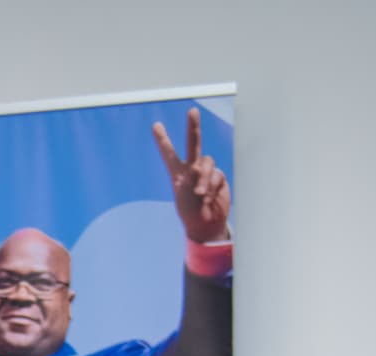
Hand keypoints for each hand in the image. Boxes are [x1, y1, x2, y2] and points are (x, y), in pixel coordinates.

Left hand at [151, 108, 230, 244]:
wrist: (206, 224)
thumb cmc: (190, 213)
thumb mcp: (185, 196)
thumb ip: (193, 179)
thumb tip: (203, 167)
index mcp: (177, 173)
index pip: (169, 153)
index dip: (163, 140)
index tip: (156, 126)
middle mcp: (192, 168)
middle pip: (193, 143)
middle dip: (193, 126)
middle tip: (193, 111)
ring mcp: (206, 172)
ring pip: (208, 162)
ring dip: (204, 177)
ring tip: (200, 193)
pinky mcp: (219, 177)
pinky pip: (217, 175)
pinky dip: (212, 185)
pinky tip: (209, 196)